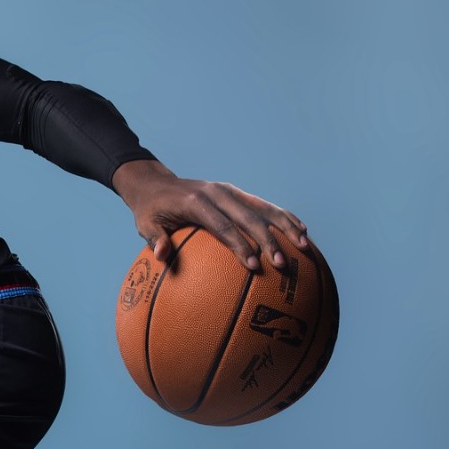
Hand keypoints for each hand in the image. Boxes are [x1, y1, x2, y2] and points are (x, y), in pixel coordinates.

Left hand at [112, 160, 309, 272]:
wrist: (155, 183)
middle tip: (281, 264)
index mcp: (197, 202)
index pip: (223, 226)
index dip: (239, 245)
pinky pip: (263, 205)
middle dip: (267, 240)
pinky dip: (283, 216)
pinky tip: (301, 230)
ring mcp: (229, 191)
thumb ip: (155, 239)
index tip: (253, 265)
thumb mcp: (145, 225)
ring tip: (304, 246)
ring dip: (285, 226)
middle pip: (249, 217)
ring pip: (263, 208)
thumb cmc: (150, 212)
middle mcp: (217, 193)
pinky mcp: (236, 193)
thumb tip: (161, 255)